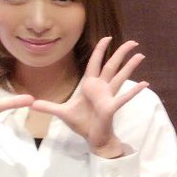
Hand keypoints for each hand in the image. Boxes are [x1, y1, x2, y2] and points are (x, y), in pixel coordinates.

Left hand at [31, 36, 147, 157]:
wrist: (92, 138)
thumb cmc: (82, 123)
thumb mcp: (62, 113)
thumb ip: (48, 106)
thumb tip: (31, 104)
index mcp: (90, 85)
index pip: (95, 63)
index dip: (100, 50)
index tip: (107, 38)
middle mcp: (102, 88)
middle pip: (112, 65)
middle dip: (121, 53)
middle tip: (133, 42)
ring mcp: (108, 96)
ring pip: (121, 77)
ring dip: (131, 66)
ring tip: (141, 55)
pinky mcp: (111, 107)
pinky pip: (124, 97)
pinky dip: (134, 90)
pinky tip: (145, 83)